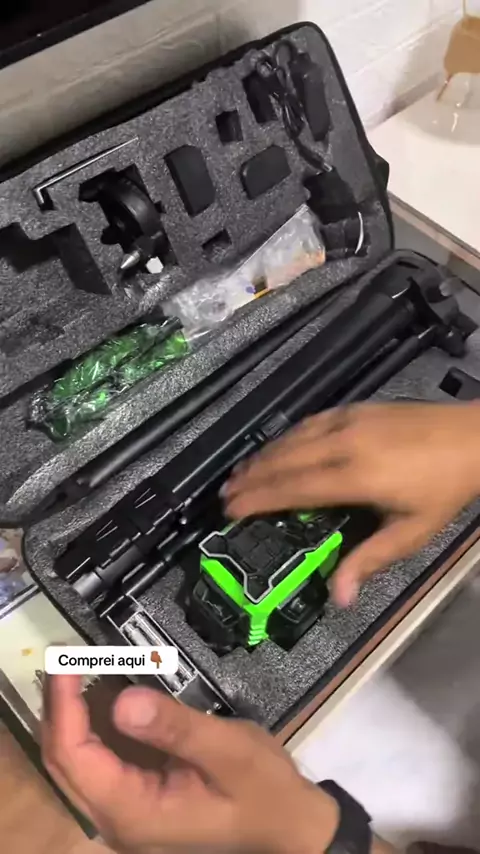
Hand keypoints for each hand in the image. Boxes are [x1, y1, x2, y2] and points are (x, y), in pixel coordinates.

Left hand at [42, 676, 338, 853]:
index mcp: (135, 813)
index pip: (75, 758)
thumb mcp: (229, 752)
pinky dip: (91, 728)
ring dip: (71, 716)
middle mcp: (120, 820)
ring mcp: (127, 815)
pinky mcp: (138, 803)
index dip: (64, 706)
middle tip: (67, 656)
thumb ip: (176, 727)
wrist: (291, 826)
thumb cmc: (266, 792)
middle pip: (64, 763)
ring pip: (76, 764)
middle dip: (60, 707)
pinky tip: (99, 697)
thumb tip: (123, 700)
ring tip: (76, 669)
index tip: (67, 661)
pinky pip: (99, 764)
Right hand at [224, 402, 479, 605]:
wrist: (473, 436)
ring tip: (241, 472)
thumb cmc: (444, 488)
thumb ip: (370, 559)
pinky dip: (287, 436)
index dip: (259, 499)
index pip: (294, 489)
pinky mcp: (356, 408)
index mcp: (356, 476)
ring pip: (293, 438)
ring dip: (264, 456)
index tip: (232, 510)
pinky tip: (278, 445)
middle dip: (251, 477)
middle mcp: (344, 444)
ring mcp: (349, 421)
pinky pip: (310, 421)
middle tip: (225, 493)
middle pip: (285, 460)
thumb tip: (338, 595)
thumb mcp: (412, 532)